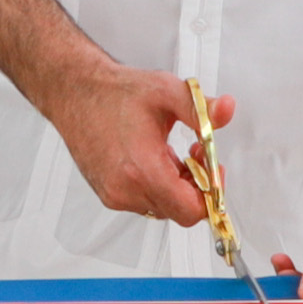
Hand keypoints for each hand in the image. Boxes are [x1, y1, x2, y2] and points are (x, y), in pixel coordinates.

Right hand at [41, 60, 215, 227]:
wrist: (76, 93)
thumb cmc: (113, 93)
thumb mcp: (167, 92)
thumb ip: (202, 108)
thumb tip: (226, 110)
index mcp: (142, 168)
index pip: (190, 210)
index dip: (211, 193)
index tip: (213, 171)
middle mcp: (125, 189)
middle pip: (180, 211)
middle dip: (196, 185)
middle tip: (196, 154)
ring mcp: (115, 195)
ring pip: (164, 208)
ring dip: (176, 186)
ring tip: (171, 153)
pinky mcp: (109, 195)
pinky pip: (146, 203)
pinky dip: (158, 186)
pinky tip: (154, 159)